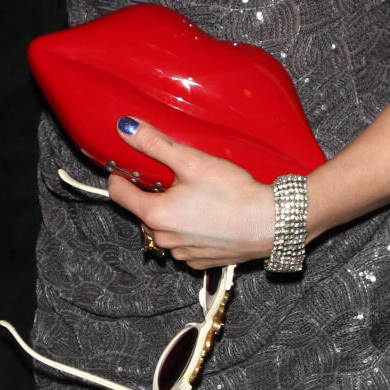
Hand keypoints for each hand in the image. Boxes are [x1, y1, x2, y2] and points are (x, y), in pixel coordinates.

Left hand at [108, 119, 276, 268]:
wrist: (271, 223)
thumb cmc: (233, 193)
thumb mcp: (191, 160)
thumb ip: (154, 144)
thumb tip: (125, 128)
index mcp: (155, 215)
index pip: (118, 194)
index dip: (121, 175)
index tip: (128, 165)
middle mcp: (164, 240)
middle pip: (143, 211)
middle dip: (153, 193)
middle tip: (175, 176)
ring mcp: (182, 254)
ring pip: (164, 228)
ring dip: (172, 213)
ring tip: (196, 195)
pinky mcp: (201, 261)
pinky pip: (184, 243)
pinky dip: (189, 229)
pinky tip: (208, 215)